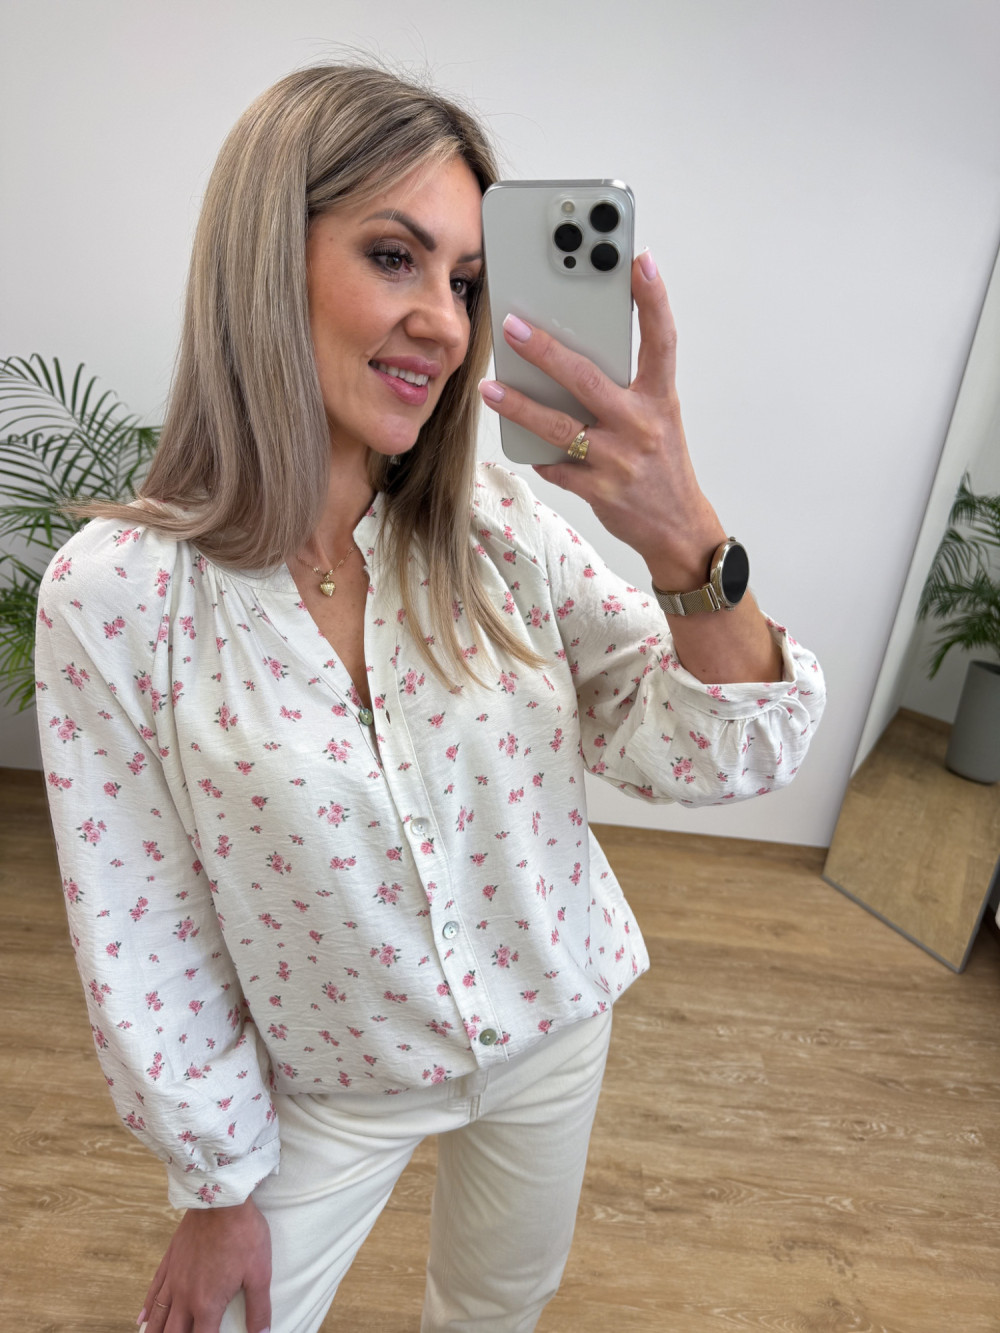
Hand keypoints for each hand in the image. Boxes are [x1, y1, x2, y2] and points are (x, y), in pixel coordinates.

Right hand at [138, 1196, 270, 1332]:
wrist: (222, 1199)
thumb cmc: (244, 1235)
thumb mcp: (260, 1273)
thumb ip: (259, 1309)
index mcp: (207, 1304)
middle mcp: (185, 1296)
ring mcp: (174, 1278)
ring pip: (158, 1316)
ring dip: (156, 1332)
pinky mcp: (170, 1260)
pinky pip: (153, 1289)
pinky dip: (146, 1308)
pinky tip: (142, 1318)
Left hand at [478, 250, 725, 591]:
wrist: (678, 528)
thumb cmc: (661, 465)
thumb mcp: (658, 418)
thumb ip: (627, 388)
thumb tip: (573, 358)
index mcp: (660, 399)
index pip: (661, 340)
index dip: (653, 298)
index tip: (638, 260)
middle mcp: (641, 425)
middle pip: (586, 378)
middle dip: (545, 350)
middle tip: (513, 327)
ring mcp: (619, 459)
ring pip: (558, 426)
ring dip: (519, 405)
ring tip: (490, 388)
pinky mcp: (599, 489)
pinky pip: (556, 465)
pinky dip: (538, 454)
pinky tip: (523, 442)